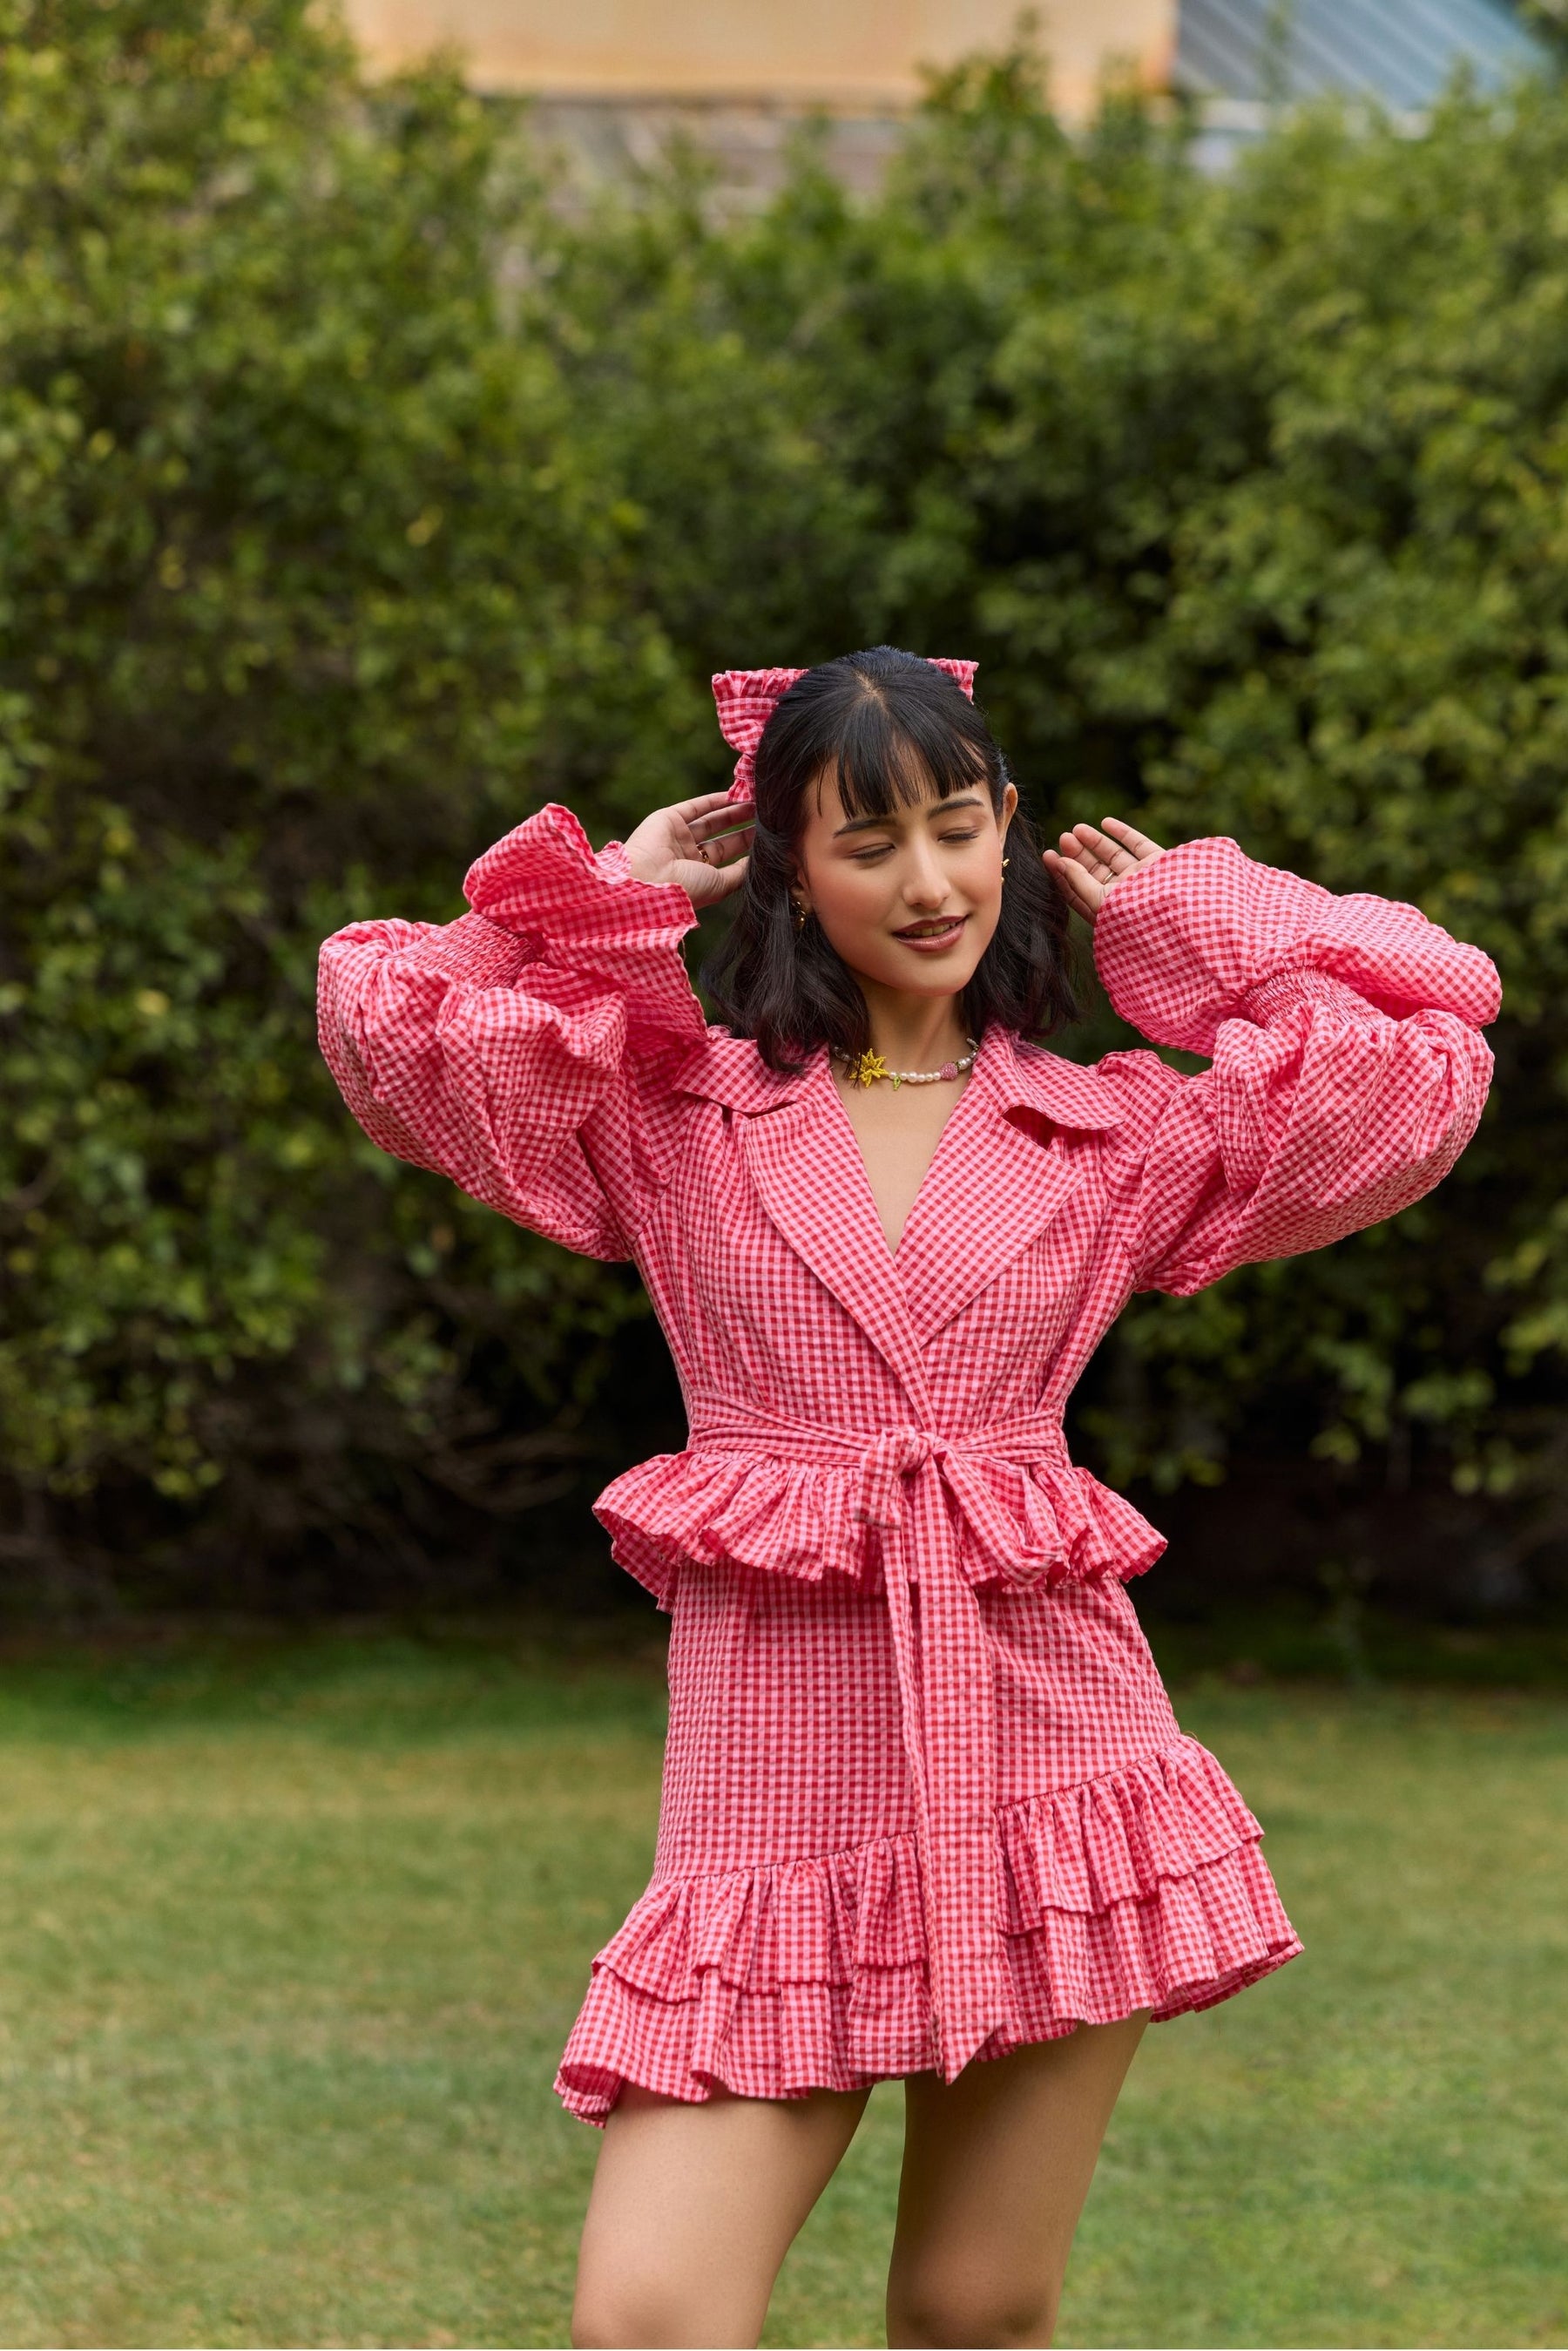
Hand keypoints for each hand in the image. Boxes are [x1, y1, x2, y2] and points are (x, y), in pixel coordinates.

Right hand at [623, 792, 755, 907]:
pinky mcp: (668, 819)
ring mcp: (677, 838)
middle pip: (722, 841)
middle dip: (744, 829)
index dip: (748, 849)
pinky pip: (695, 807)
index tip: (769, 838)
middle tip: (767, 818)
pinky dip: (714, 800)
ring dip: (734, 812)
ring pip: (711, 822)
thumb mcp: (720, 885)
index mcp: (698, 878)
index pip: (728, 861)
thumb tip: (758, 863)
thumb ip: (739, 874)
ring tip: (758, 804)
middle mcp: (687, 858)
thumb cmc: (686, 889)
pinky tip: (735, 795)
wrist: (649, 880)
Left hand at [1041, 817, 1163, 921]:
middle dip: (1078, 854)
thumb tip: (1060, 861)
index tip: (1047, 855)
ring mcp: (1142, 879)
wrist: (1180, 912)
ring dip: (1096, 842)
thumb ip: (1078, 881)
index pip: (1079, 892)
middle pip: (1095, 872)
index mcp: (1107, 912)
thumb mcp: (1099, 901)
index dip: (1062, 874)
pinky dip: (1122, 832)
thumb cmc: (1135, 915)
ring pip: (1114, 856)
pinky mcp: (1158, 864)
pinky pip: (1137, 844)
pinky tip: (1105, 822)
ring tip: (1077, 828)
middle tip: (1063, 837)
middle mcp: (1125, 896)